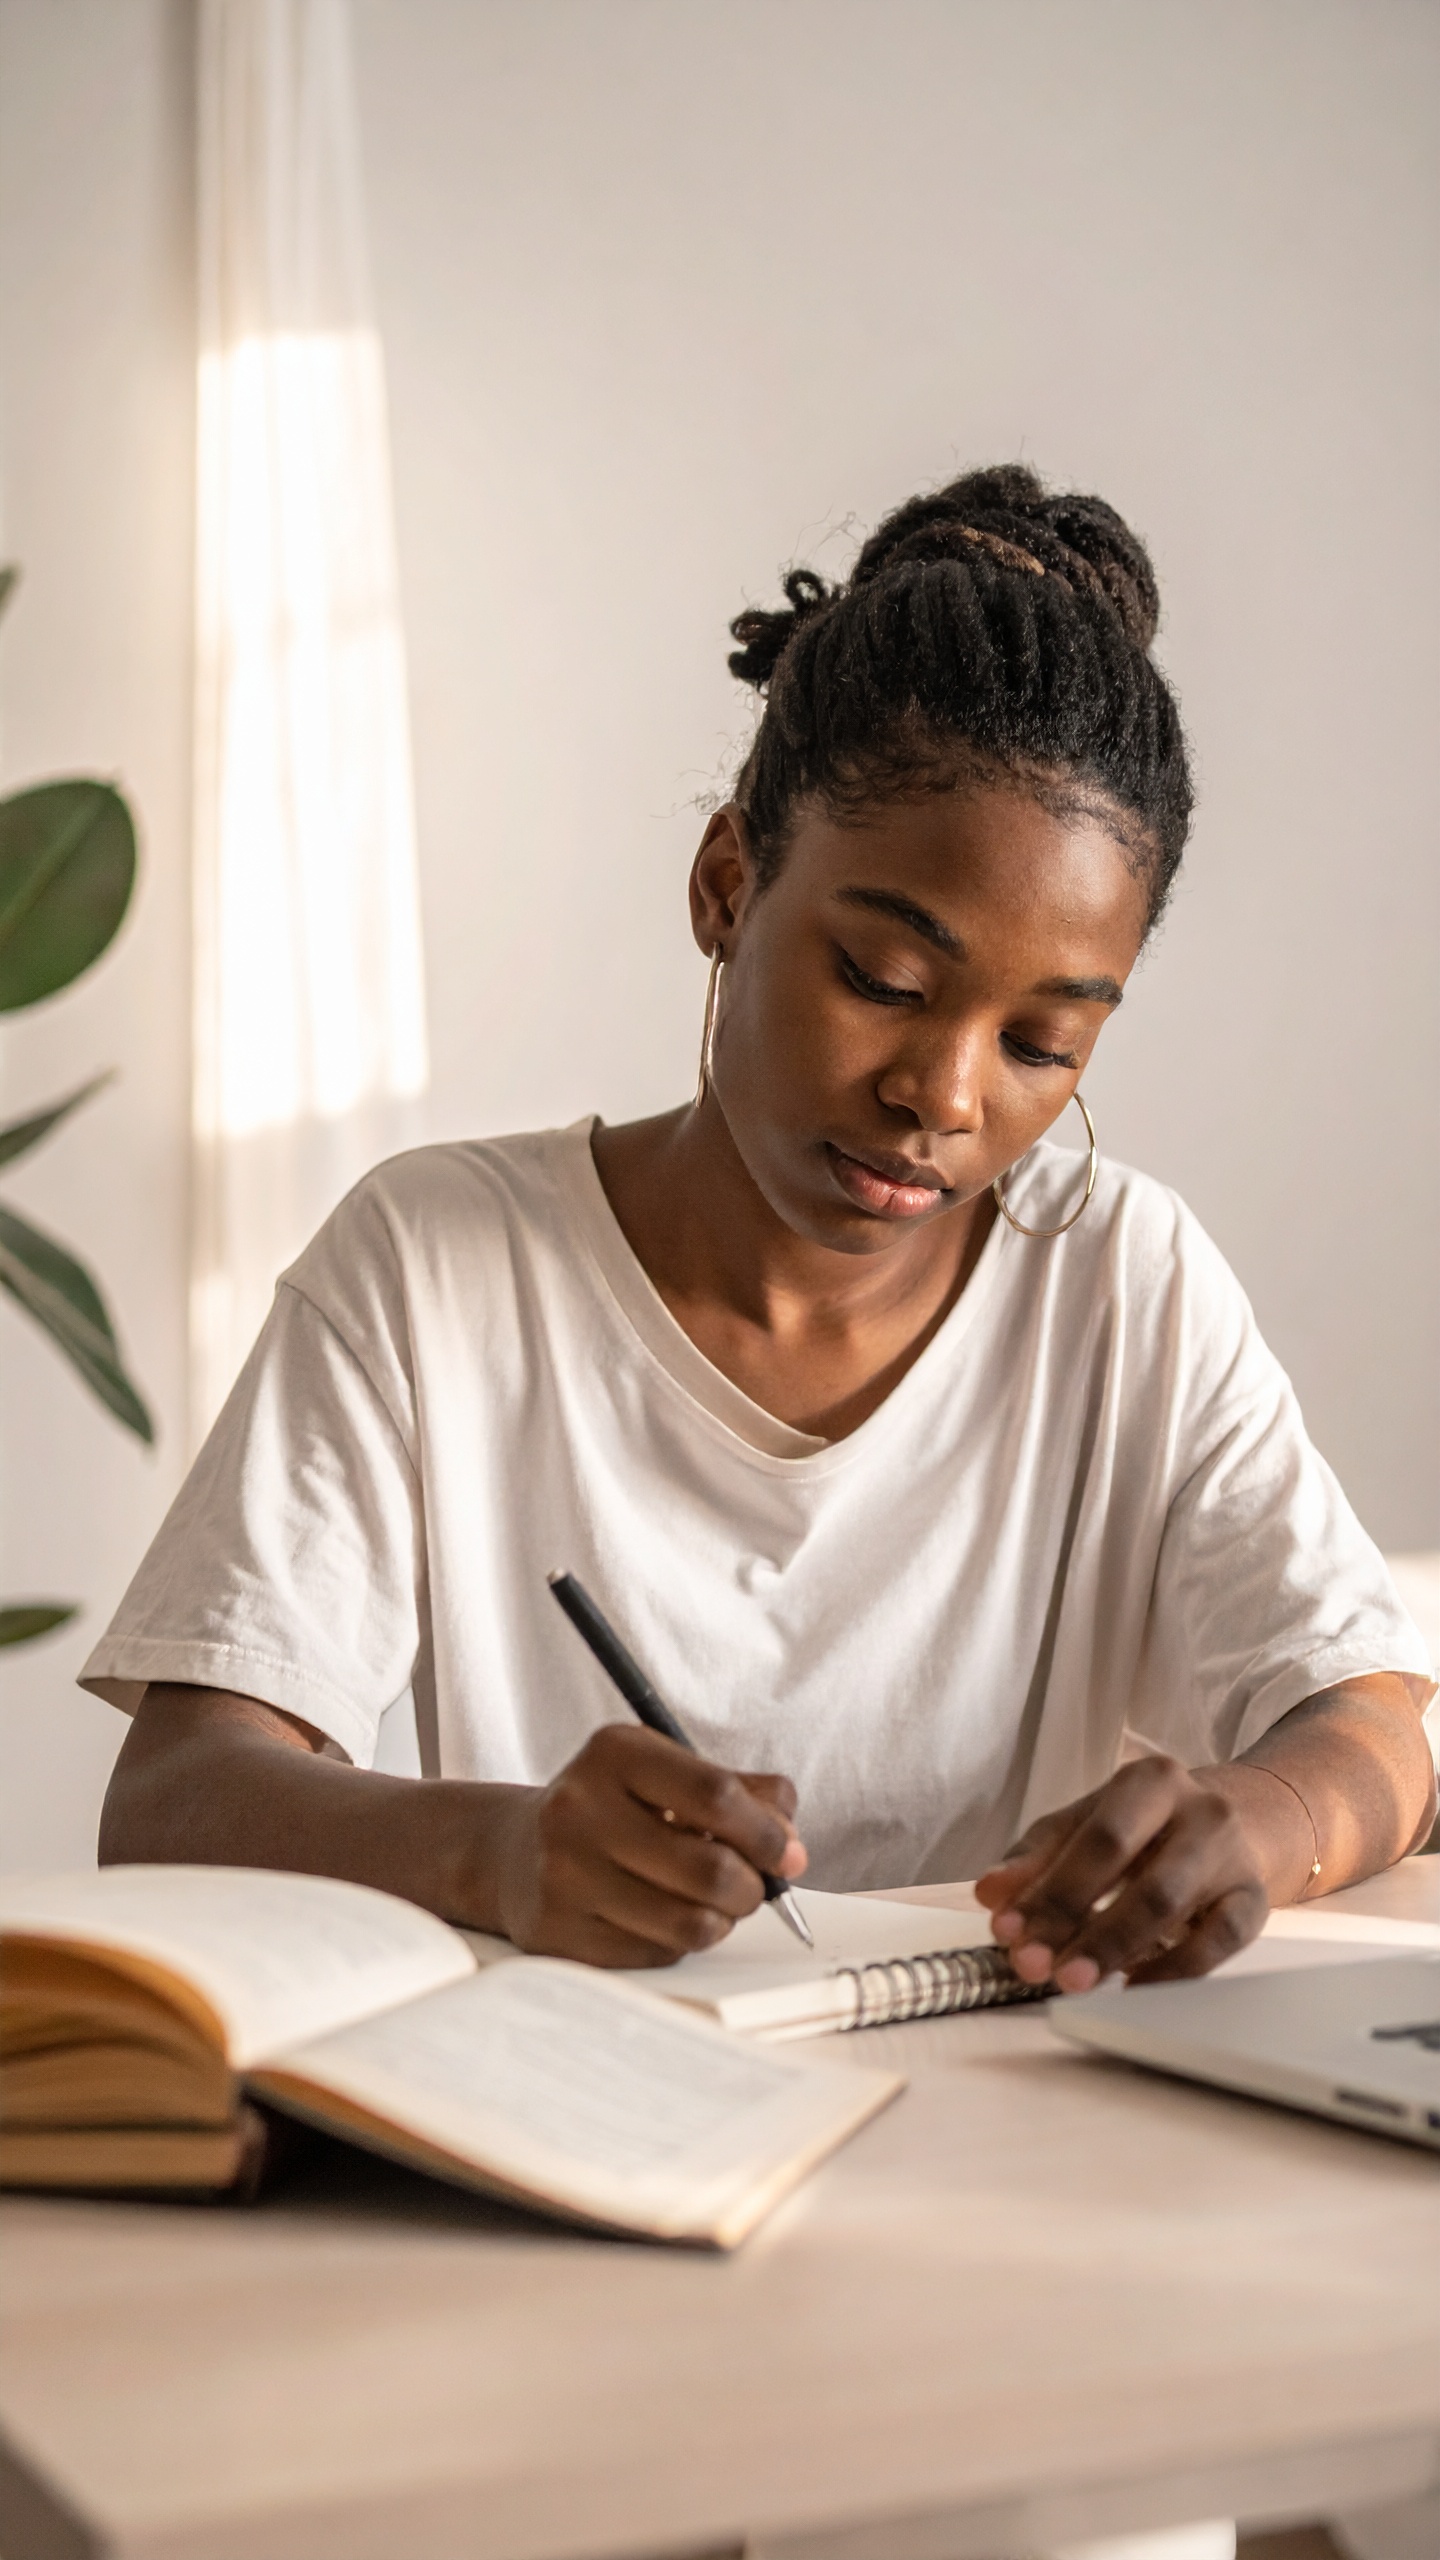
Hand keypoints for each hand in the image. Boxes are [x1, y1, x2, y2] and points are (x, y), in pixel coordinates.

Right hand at [488, 1722, 807, 1966]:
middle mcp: (578, 1809)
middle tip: (754, 1886)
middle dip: (753, 1887)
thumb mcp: (669, 1773)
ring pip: (691, 1922)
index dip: (768, 1833)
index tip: (789, 1853)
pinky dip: (678, 1940)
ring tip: (712, 1902)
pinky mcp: (559, 1933)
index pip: (716, 1795)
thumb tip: (792, 1850)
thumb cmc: (614, 1807)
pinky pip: (657, 1953)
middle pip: (710, 1869)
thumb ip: (744, 1795)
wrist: (513, 1850)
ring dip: (722, 1919)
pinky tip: (660, 1916)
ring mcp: (563, 1875)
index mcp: (614, 1753)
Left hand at [973, 1755, 1268, 1992]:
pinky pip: (1216, 1943)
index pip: (1095, 1837)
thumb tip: (990, 1894)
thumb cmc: (1143, 1829)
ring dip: (1114, 1950)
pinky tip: (1130, 1986)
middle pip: (1136, 1875)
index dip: (1049, 1888)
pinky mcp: (1253, 1901)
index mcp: (1150, 1781)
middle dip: (1078, 1926)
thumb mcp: (1085, 1825)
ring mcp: (1232, 1857)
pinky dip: (1170, 1971)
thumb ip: (1036, 1859)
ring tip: (1072, 1981)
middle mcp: (1201, 1811)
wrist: (1231, 1826)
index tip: (1006, 1930)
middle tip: (1034, 1967)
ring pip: (1171, 1908)